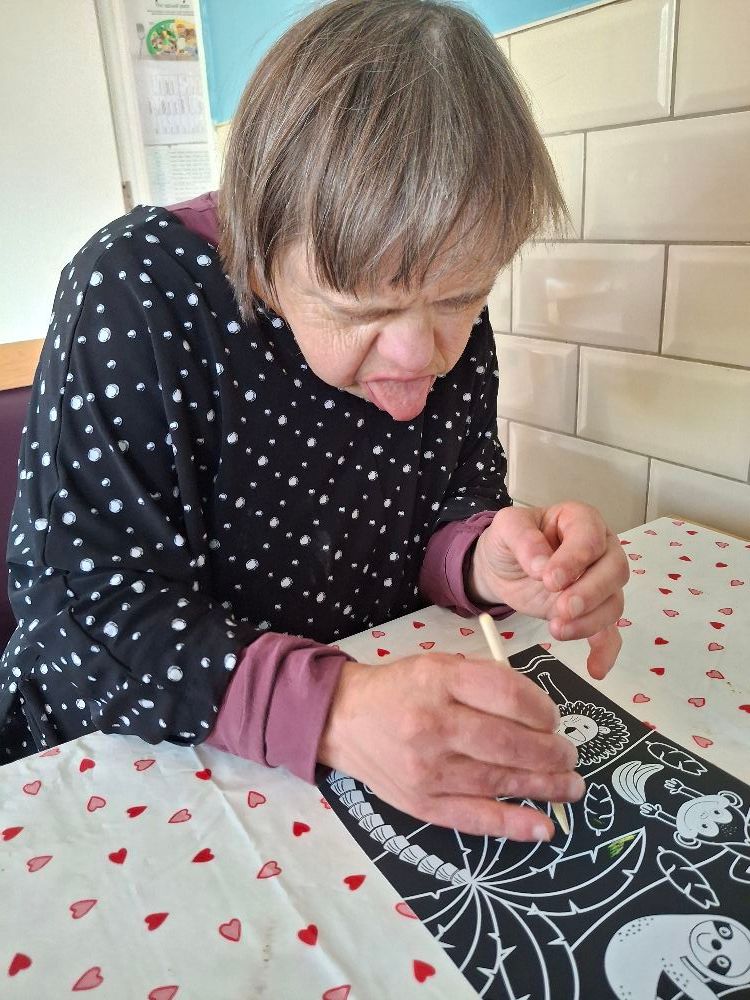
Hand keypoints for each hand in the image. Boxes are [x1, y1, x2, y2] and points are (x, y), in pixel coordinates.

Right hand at [318, 654, 582, 839]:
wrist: (344, 720)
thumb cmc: (402, 689)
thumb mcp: (440, 666)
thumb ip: (486, 683)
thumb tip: (541, 716)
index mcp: (438, 681)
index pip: (507, 695)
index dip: (541, 710)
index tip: (553, 719)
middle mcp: (432, 725)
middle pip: (507, 743)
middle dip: (551, 752)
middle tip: (569, 756)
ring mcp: (426, 770)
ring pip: (498, 781)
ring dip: (544, 787)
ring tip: (570, 786)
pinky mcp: (421, 804)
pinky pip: (474, 818)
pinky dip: (513, 824)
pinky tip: (543, 826)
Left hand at [468, 503, 628, 679]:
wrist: (502, 567)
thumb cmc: (509, 541)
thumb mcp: (506, 527)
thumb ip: (523, 538)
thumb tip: (541, 564)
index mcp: (580, 521)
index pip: (590, 537)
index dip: (575, 559)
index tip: (550, 579)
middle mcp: (599, 550)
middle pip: (614, 570)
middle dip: (589, 593)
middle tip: (562, 608)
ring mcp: (599, 583)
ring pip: (613, 602)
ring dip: (590, 621)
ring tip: (556, 629)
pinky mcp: (591, 612)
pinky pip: (609, 633)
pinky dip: (605, 651)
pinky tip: (596, 668)